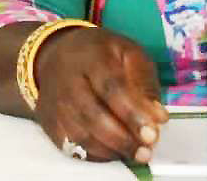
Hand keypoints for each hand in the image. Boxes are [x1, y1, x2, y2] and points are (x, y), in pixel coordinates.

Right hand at [32, 26, 168, 162]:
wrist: (56, 53)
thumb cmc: (98, 53)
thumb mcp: (129, 53)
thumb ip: (145, 83)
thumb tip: (157, 117)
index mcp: (92, 58)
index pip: (112, 88)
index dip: (132, 113)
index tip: (152, 133)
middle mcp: (68, 81)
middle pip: (93, 115)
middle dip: (123, 139)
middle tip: (145, 150)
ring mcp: (55, 103)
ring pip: (80, 134)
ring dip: (111, 150)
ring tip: (134, 153)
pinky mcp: (48, 121)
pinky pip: (69, 145)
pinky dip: (93, 154)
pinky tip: (112, 151)